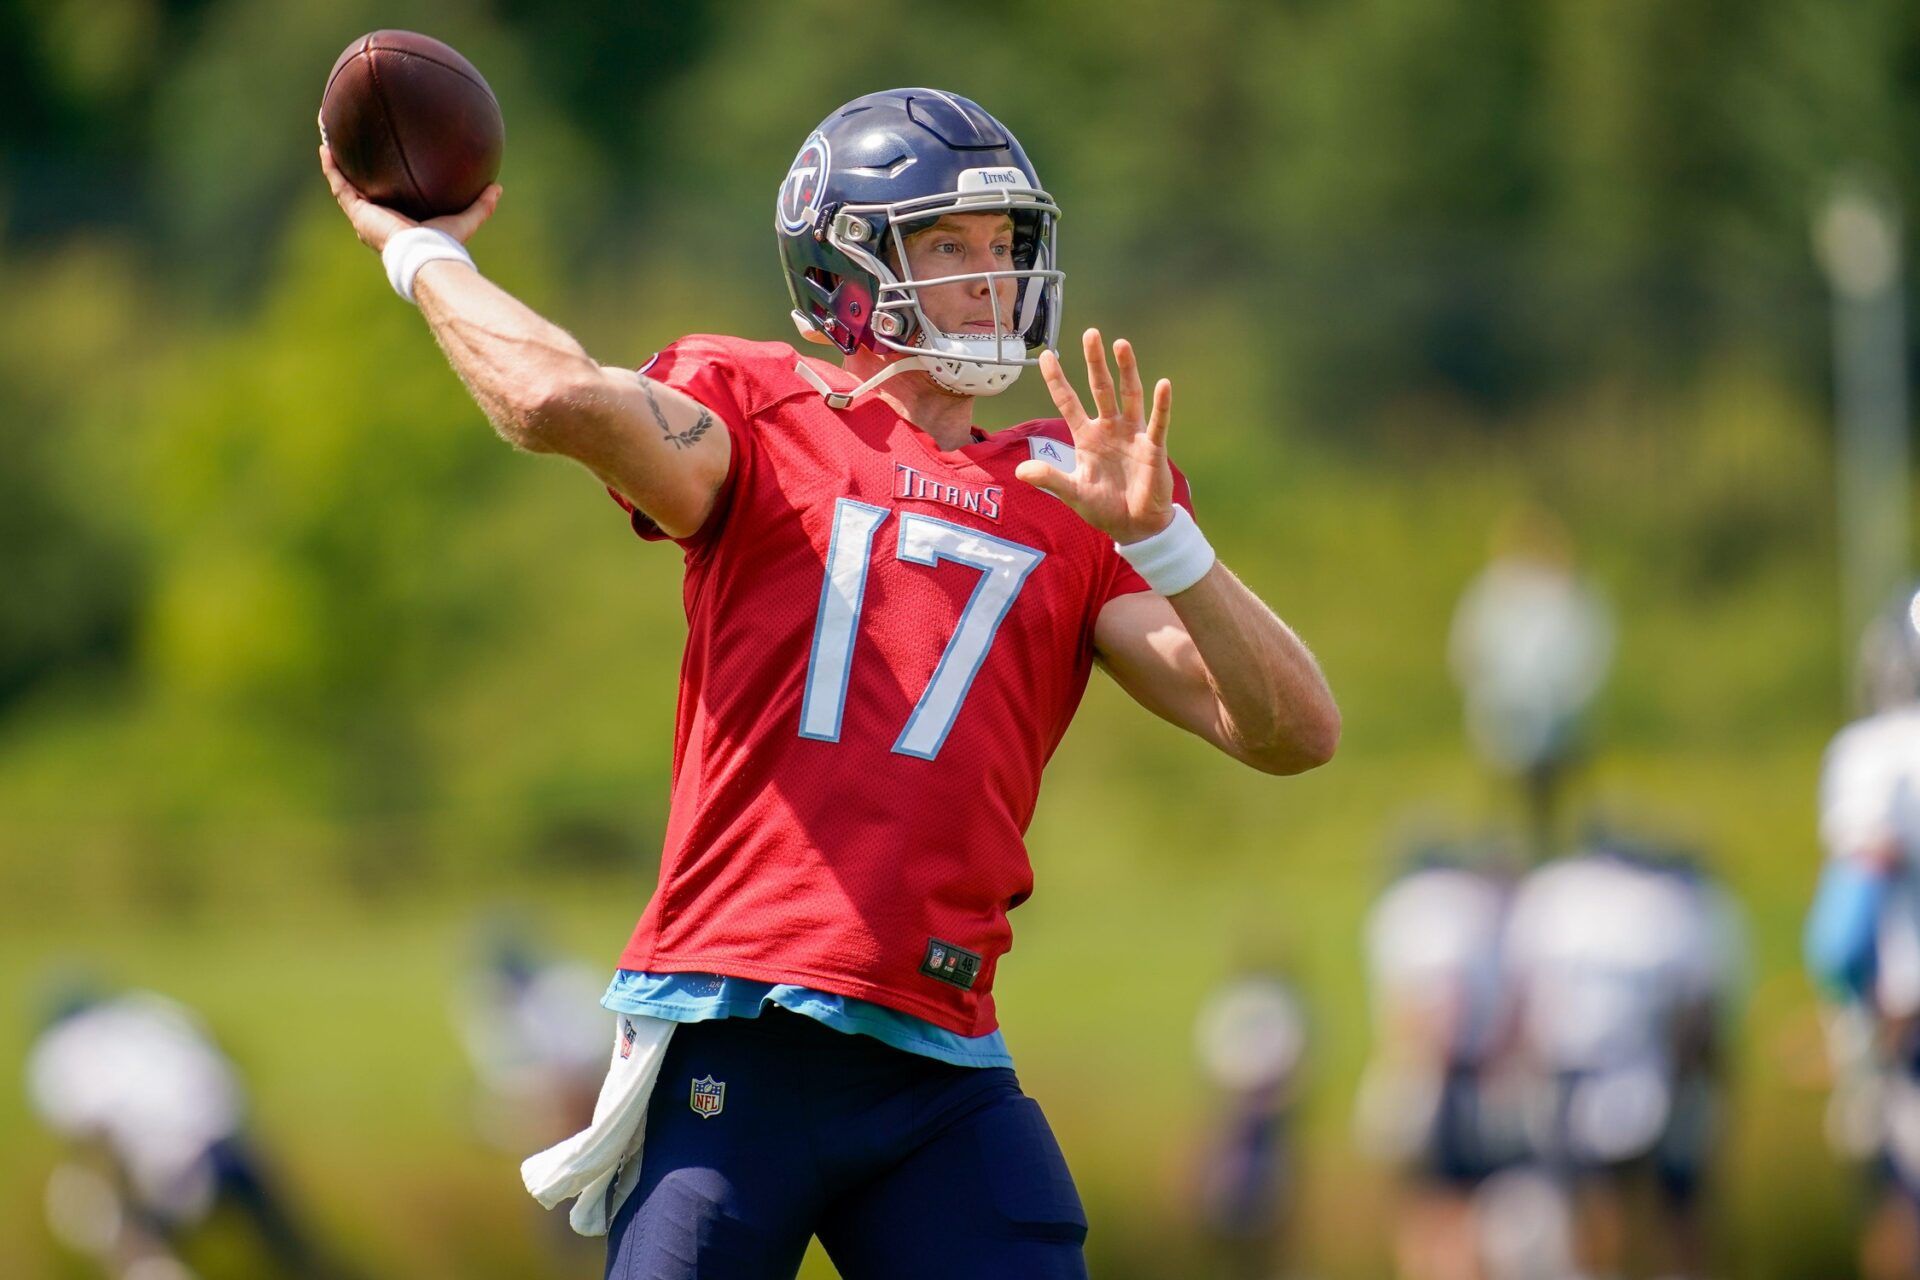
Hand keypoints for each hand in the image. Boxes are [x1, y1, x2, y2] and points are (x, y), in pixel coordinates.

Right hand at [318, 142, 500, 253]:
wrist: (424, 254)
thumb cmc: (444, 243)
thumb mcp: (465, 219)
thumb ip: (481, 205)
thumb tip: (498, 188)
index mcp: (398, 221)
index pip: (387, 200)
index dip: (382, 185)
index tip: (381, 168)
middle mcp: (377, 218)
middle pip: (362, 190)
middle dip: (354, 171)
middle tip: (350, 148)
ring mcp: (364, 215)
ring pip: (344, 184)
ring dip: (336, 163)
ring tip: (328, 139)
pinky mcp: (357, 211)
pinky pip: (339, 184)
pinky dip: (331, 167)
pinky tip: (326, 146)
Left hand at [1015, 328, 1174, 543]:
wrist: (1135, 527)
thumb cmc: (1104, 508)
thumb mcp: (1073, 493)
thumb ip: (1050, 479)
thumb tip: (1020, 471)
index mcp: (1087, 437)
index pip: (1068, 402)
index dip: (1057, 379)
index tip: (1047, 355)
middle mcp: (1109, 429)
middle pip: (1100, 388)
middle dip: (1095, 362)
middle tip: (1090, 333)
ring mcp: (1132, 435)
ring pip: (1129, 395)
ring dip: (1126, 370)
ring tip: (1121, 345)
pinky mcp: (1153, 447)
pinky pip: (1157, 422)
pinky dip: (1161, 404)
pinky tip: (1163, 384)